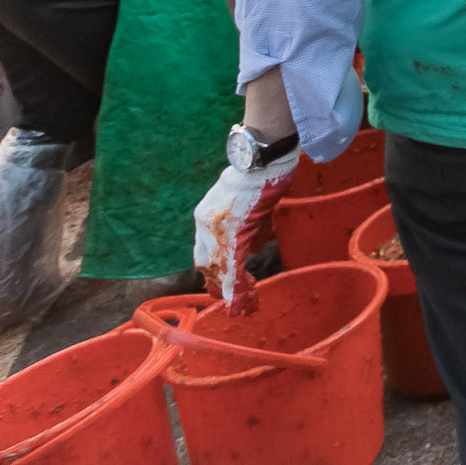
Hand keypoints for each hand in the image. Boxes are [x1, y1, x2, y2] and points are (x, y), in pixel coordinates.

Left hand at [192, 155, 294, 312]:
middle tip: (232, 304)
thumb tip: (253, 246)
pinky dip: (239, 284)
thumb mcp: (246, 203)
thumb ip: (247, 225)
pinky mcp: (233, 231)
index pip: (203, 251)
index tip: (220, 287)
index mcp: (206, 215)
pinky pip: (233, 266)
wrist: (262, 159)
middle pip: (207, 263)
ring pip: (220, 268)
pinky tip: (247, 294)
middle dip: (219, 286)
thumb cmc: (259, 175)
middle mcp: (206, 223)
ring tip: (243, 305)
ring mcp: (218, 228)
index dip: (212, 272)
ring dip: (231, 290)